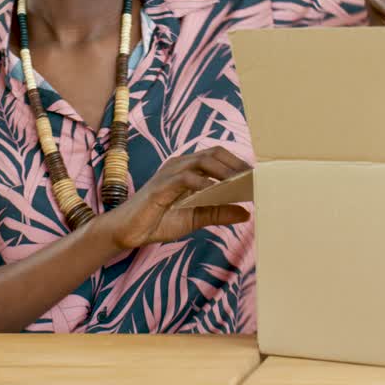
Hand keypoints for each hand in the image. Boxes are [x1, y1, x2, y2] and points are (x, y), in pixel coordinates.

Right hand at [97, 147, 250, 250]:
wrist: (127, 231)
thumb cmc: (157, 220)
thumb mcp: (194, 218)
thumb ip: (218, 213)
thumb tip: (247, 213)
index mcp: (187, 169)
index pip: (218, 156)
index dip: (238, 164)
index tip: (258, 178)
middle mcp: (179, 165)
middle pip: (214, 153)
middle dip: (237, 164)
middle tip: (255, 180)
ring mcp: (169, 173)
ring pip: (203, 161)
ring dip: (226, 172)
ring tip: (243, 185)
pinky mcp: (161, 186)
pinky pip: (186, 179)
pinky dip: (206, 184)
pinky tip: (219, 193)